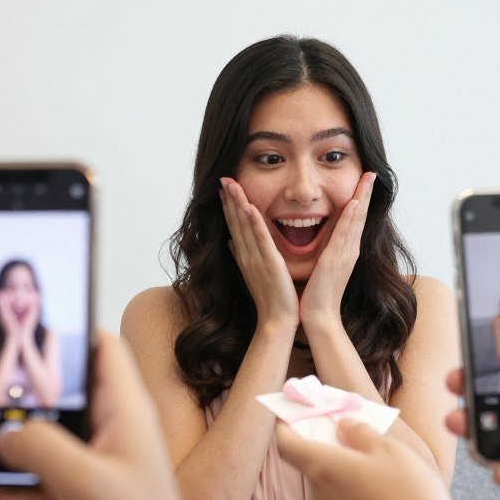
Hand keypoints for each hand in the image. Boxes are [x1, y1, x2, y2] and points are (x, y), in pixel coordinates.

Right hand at [0, 333, 208, 499]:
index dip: (71, 329)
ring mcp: (102, 458)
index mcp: (127, 412)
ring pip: (60, 422)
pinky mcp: (88, 487)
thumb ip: (39, 446)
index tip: (28, 325)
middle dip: (37, 376)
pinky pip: (54, 457)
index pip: (103, 347)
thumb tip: (3, 433)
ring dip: (29, 420)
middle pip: (75, 382)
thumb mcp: (83, 482)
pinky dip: (28, 456)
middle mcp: (117, 428)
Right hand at [220, 178, 298, 333]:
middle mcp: (246, 255)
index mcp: (244, 257)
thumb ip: (243, 256)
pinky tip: (250, 207)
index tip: (223, 188)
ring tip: (231, 184)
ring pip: (244, 226)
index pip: (234, 226)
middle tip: (223, 178)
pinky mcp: (269, 263)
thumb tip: (232, 242)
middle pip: (235, 222)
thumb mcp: (254, 274)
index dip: (228, 206)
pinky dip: (254, 223)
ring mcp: (256, 259)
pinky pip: (261, 239)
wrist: (277, 321)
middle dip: (228, 199)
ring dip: (237, 204)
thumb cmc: (270, 299)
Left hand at [276, 418, 461, 499]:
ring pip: (326, 488)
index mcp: (322, 467)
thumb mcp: (390, 449)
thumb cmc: (409, 494)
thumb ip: (359, 431)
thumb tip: (342, 425)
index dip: (285, 427)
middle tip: (355, 440)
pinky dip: (350, 498)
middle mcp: (317, 495)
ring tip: (378, 474)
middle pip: (311, 464)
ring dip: (342, 476)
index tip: (294, 416)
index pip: (285, 444)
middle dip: (327, 450)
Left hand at [299, 172, 373, 333]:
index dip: (360, 200)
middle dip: (366, 193)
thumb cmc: (317, 295)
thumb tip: (321, 242)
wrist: (318, 317)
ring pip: (356, 221)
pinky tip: (354, 203)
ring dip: (362, 198)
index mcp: (345, 252)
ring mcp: (345, 255)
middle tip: (371, 172)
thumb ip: (325, 253)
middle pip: (360, 216)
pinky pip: (344, 235)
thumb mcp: (323, 267)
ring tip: (367, 177)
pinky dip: (350, 218)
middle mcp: (350, 251)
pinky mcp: (336, 261)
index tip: (363, 181)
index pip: (355, 220)